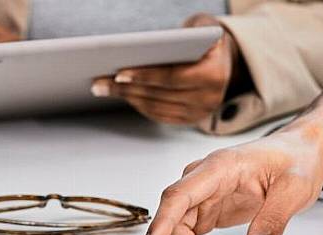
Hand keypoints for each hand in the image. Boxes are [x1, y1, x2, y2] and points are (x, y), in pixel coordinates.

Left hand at [91, 14, 242, 124]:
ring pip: (156, 107)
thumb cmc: (204, 37)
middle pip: (160, 95)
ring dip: (127, 98)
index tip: (119, 73)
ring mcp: (201, 112)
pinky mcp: (190, 120)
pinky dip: (138, 105)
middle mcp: (210, 98)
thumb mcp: (199, 27)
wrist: (222, 57)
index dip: (144, 76)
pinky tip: (122, 95)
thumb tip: (139, 48)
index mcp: (215, 74)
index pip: (173, 78)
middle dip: (126, 88)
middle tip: (99, 82)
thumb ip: (178, 36)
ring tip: (104, 88)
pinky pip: (159, 115)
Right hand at [138, 130, 322, 234]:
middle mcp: (200, 182)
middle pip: (171, 223)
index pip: (178, 196)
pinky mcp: (202, 213)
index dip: (160, 224)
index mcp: (218, 168)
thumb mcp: (294, 189)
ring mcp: (198, 198)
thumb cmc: (294, 162)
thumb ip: (273, 221)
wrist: (297, 155)